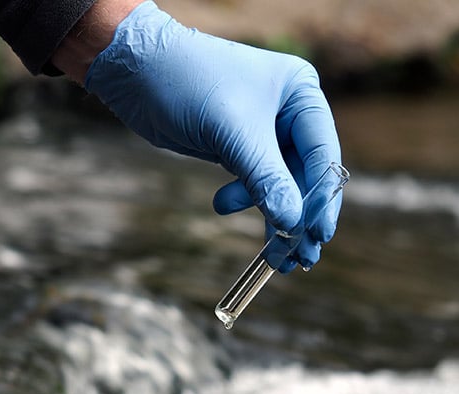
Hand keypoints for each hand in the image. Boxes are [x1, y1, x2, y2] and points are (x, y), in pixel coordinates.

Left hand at [84, 1, 342, 271]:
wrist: (134, 71)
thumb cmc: (188, 84)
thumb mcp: (233, 133)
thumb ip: (266, 179)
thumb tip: (293, 224)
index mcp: (301, 93)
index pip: (323, 153)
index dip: (322, 197)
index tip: (318, 235)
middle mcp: (289, 111)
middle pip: (306, 175)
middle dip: (299, 215)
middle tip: (300, 258)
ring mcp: (264, 131)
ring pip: (280, 184)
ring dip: (274, 216)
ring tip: (272, 255)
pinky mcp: (239, 146)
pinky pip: (255, 182)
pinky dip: (247, 201)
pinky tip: (223, 206)